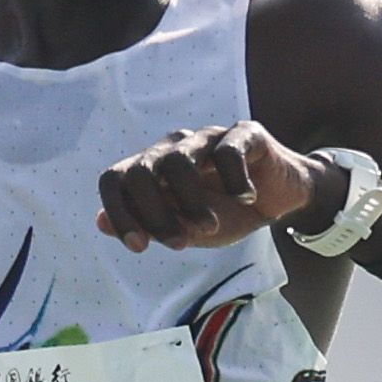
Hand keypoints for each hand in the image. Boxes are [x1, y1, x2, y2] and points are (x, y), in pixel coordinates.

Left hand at [94, 122, 329, 252]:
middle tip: (180, 245)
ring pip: (179, 162)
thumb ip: (149, 226)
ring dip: (191, 204)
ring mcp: (207, 137)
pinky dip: (235, 184)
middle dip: (155, 215)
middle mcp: (173, 147)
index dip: (119, 213)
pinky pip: (228, 153)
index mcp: (153, 169)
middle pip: (141, 171)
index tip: (139, 247)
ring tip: (210, 228)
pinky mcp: (244, 134)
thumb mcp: (188, 229)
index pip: (115, 179)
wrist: (281, 199)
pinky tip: (247, 201)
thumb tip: (100, 223)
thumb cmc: (228, 213)